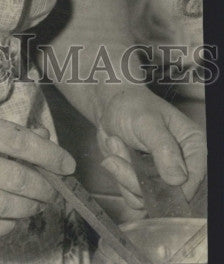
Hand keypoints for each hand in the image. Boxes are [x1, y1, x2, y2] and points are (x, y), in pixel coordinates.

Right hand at [0, 104, 75, 238]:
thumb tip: (38, 138)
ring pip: (7, 207)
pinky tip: (12, 217)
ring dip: (30, 207)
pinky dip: (7, 225)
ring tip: (36, 202)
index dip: (49, 154)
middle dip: (45, 187)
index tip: (67, 164)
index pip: (19, 142)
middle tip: (53, 187)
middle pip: (19, 180)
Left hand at [95, 85, 205, 216]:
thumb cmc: (131, 106)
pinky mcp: (144, 183)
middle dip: (138, 175)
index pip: (195, 179)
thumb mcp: (147, 121)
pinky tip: (114, 154)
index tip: (150, 178)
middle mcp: (181, 164)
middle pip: (168, 194)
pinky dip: (119, 177)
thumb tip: (178, 179)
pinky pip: (133, 197)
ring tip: (116, 142)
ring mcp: (162, 176)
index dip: (175, 187)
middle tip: (118, 145)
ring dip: (124, 173)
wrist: (108, 106)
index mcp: (193, 145)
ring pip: (147, 197)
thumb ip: (163, 148)